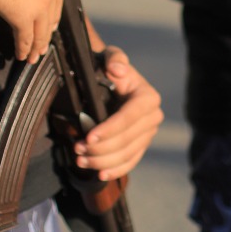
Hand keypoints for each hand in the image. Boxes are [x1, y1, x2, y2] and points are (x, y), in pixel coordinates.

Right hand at [0, 0, 63, 62]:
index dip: (49, 1)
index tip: (45, 10)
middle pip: (51, 11)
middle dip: (47, 25)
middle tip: (43, 37)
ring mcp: (39, 3)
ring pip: (41, 28)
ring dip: (38, 41)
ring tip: (34, 52)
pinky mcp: (26, 18)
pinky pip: (27, 38)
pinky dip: (25, 47)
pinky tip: (23, 54)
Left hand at [68, 46, 164, 181]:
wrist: (111, 82)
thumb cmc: (109, 69)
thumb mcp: (110, 58)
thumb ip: (114, 58)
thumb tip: (117, 69)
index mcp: (148, 97)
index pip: (129, 117)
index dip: (109, 129)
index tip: (89, 137)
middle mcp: (153, 117)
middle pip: (127, 140)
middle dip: (101, 148)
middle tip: (77, 149)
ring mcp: (148, 134)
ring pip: (127, 154)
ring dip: (102, 161)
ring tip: (81, 160)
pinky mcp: (141, 146)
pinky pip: (130, 162)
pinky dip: (115, 170)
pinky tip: (100, 174)